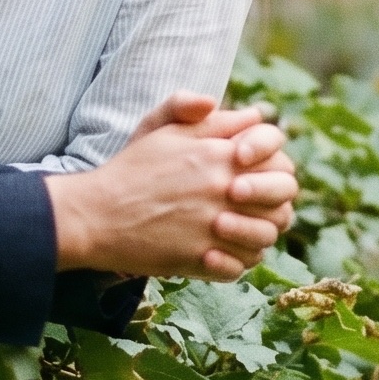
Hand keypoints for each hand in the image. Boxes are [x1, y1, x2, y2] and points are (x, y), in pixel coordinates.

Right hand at [49, 97, 298, 278]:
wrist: (94, 215)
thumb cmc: (129, 170)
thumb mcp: (160, 127)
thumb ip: (203, 113)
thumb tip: (249, 113)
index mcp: (217, 154)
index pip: (277, 154)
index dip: (274, 160)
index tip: (252, 167)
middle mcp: (223, 190)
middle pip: (283, 196)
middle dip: (277, 198)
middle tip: (256, 203)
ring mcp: (214, 228)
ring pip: (267, 235)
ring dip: (259, 233)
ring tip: (239, 229)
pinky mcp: (201, 260)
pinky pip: (241, 266)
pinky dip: (237, 262)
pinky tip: (221, 252)